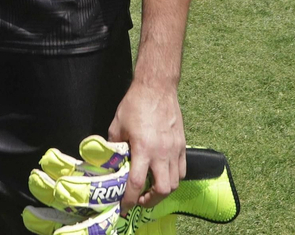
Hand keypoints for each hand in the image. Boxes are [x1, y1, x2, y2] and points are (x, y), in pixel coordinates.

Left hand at [108, 80, 183, 211]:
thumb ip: (115, 146)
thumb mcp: (117, 125)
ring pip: (176, 182)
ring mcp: (174, 149)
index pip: (137, 183)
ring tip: (152, 189)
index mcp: (143, 148)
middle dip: (151, 201)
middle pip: (163, 190)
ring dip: (163, 190)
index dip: (129, 200)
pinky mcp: (182, 144)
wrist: (157, 87)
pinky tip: (164, 174)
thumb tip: (111, 161)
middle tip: (140, 200)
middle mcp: (161, 153)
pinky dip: (174, 177)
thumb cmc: (135, 104)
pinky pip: (182, 169)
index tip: (124, 207)